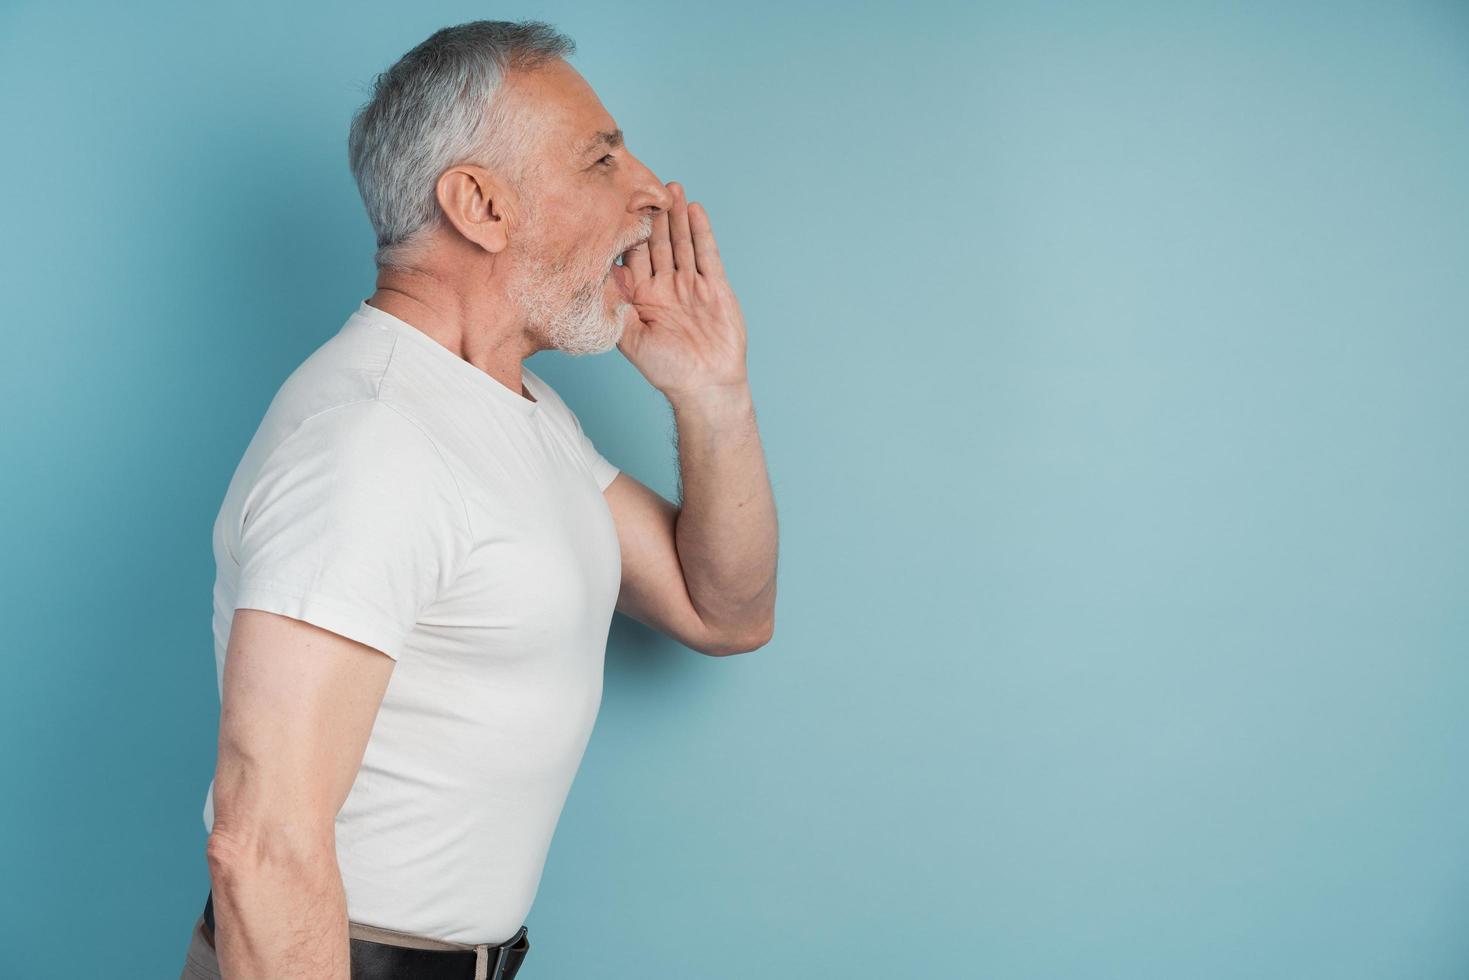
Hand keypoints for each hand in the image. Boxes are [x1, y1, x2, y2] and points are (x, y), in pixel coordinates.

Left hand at [614, 181, 748, 399]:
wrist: (706, 386)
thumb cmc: (666, 370)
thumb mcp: (630, 340)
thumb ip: (617, 309)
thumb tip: (599, 280)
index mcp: (641, 298)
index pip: (631, 257)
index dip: (625, 233)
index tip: (615, 206)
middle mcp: (664, 287)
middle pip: (657, 243)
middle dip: (652, 215)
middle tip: (645, 185)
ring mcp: (690, 285)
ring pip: (681, 243)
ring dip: (676, 216)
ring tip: (671, 188)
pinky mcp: (714, 287)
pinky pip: (707, 254)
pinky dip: (701, 232)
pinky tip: (695, 210)